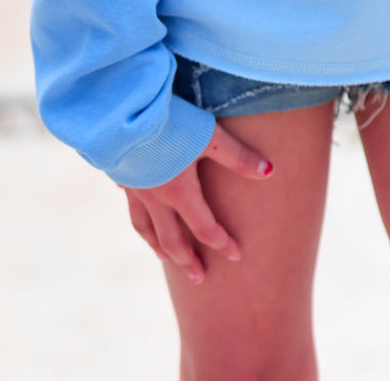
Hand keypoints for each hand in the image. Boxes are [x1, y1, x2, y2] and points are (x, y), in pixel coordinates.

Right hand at [122, 123, 273, 282]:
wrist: (122, 111)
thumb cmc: (170, 121)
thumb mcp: (209, 136)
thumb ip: (237, 156)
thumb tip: (269, 172)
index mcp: (179, 193)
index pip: (204, 229)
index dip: (222, 244)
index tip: (236, 256)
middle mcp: (154, 197)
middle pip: (171, 240)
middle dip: (186, 261)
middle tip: (199, 278)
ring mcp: (134, 188)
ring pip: (145, 227)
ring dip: (157, 245)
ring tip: (163, 258)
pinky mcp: (119, 173)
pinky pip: (128, 203)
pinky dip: (138, 214)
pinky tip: (139, 209)